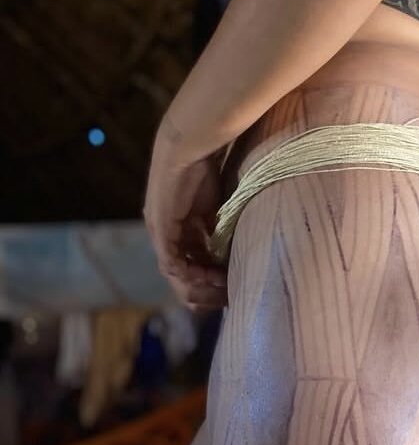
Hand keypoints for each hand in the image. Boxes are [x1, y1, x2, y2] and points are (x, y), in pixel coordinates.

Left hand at [143, 117, 228, 310]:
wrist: (188, 147)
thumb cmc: (204, 169)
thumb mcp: (214, 208)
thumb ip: (217, 230)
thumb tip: (231, 252)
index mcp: (177, 230)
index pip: (191, 264)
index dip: (211, 279)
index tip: (232, 285)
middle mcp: (164, 236)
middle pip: (182, 276)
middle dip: (206, 289)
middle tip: (228, 297)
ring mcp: (159, 234)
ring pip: (176, 275)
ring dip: (200, 285)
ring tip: (223, 289)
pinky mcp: (160, 230)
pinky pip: (172, 263)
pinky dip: (190, 274)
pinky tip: (209, 278)